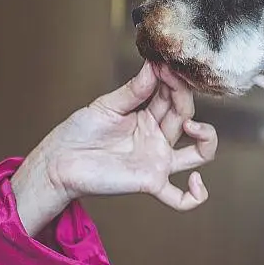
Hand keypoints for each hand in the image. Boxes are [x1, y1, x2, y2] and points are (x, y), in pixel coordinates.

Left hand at [11, 63, 217, 236]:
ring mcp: (157, 162)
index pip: (173, 98)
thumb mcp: (107, 106)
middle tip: (172, 80)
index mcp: (149, 119)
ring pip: (199, 155)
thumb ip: (134, 90)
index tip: (167, 65)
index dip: (174, 82)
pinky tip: (195, 181)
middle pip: (185, 118)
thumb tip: (154, 66)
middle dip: (182, 98)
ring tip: (191, 125)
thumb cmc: (78, 133)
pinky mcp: (150, 183)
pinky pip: (179, 199)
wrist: (57, 161)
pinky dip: (195, 196)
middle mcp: (158, 140)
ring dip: (206, 138)